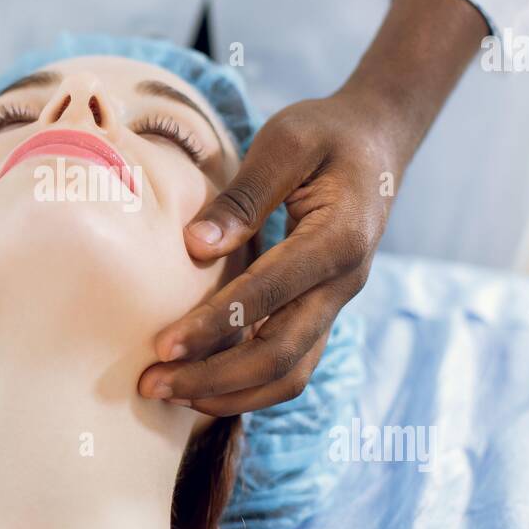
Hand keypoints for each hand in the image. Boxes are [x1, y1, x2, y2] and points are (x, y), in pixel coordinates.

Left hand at [136, 0, 486, 414]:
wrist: (377, 142)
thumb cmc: (326, 134)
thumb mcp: (286, 142)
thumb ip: (244, 196)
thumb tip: (196, 246)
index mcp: (339, 238)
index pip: (270, 294)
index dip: (215, 325)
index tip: (162, 345)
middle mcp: (343, 283)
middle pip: (281, 354)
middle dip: (213, 377)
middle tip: (151, 385)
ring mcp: (336, 303)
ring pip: (289, 374)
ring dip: (228, 392)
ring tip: (168, 394)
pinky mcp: (322, 311)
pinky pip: (290, 365)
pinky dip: (246, 386)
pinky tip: (199, 386)